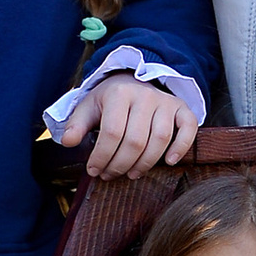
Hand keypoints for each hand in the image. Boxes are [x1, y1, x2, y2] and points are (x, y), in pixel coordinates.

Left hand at [74, 76, 197, 178]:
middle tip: (110, 175)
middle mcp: (144, 96)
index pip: (111, 133)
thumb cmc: (109, 100)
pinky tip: (169, 162)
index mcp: (118, 94)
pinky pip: (188, 129)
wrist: (134, 80)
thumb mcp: (88, 107)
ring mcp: (165, 102)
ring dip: (145, 164)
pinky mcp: (181, 108)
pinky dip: (181, 147)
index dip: (102, 157)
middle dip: (120, 165)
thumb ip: (76, 124)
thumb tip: (68, 142)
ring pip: (160, 140)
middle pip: (135, 141)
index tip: (94, 171)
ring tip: (131, 174)